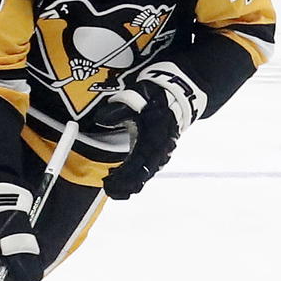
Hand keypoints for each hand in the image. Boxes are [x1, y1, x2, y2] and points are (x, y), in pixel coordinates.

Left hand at [91, 63, 202, 199]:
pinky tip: (127, 176)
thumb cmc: (157, 94)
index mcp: (153, 140)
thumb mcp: (137, 97)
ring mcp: (161, 150)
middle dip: (126, 184)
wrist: (179, 91)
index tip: (108, 183)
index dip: (123, 177)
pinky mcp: (160, 148)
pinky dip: (138, 174)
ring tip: (115, 187)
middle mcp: (159, 149)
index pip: (137, 165)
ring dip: (131, 181)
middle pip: (143, 175)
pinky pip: (149, 166)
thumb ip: (119, 110)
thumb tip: (101, 119)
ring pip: (146, 172)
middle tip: (109, 190)